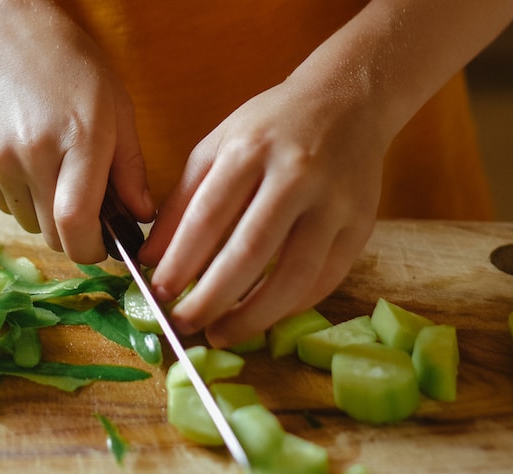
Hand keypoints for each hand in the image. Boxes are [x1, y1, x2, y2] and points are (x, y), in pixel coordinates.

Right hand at [0, 2, 153, 263]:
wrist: (0, 34)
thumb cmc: (70, 68)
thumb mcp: (116, 108)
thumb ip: (130, 169)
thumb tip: (140, 218)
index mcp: (80, 138)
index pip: (77, 223)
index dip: (90, 250)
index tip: (101, 249)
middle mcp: (33, 152)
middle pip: (51, 233)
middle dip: (72, 233)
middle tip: (83, 207)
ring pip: (27, 222)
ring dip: (44, 212)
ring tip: (51, 170)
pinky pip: (2, 204)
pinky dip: (18, 196)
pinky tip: (24, 158)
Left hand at [139, 76, 384, 346]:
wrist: (349, 101)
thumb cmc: (271, 128)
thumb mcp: (216, 147)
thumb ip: (182, 202)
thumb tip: (150, 259)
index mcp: (251, 149)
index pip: (208, 217)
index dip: (181, 262)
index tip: (158, 293)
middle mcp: (296, 175)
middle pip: (250, 251)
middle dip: (212, 298)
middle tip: (184, 325)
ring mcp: (335, 202)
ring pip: (294, 274)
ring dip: (254, 315)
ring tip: (222, 333)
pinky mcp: (362, 225)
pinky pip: (325, 279)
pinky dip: (291, 306)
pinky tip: (263, 317)